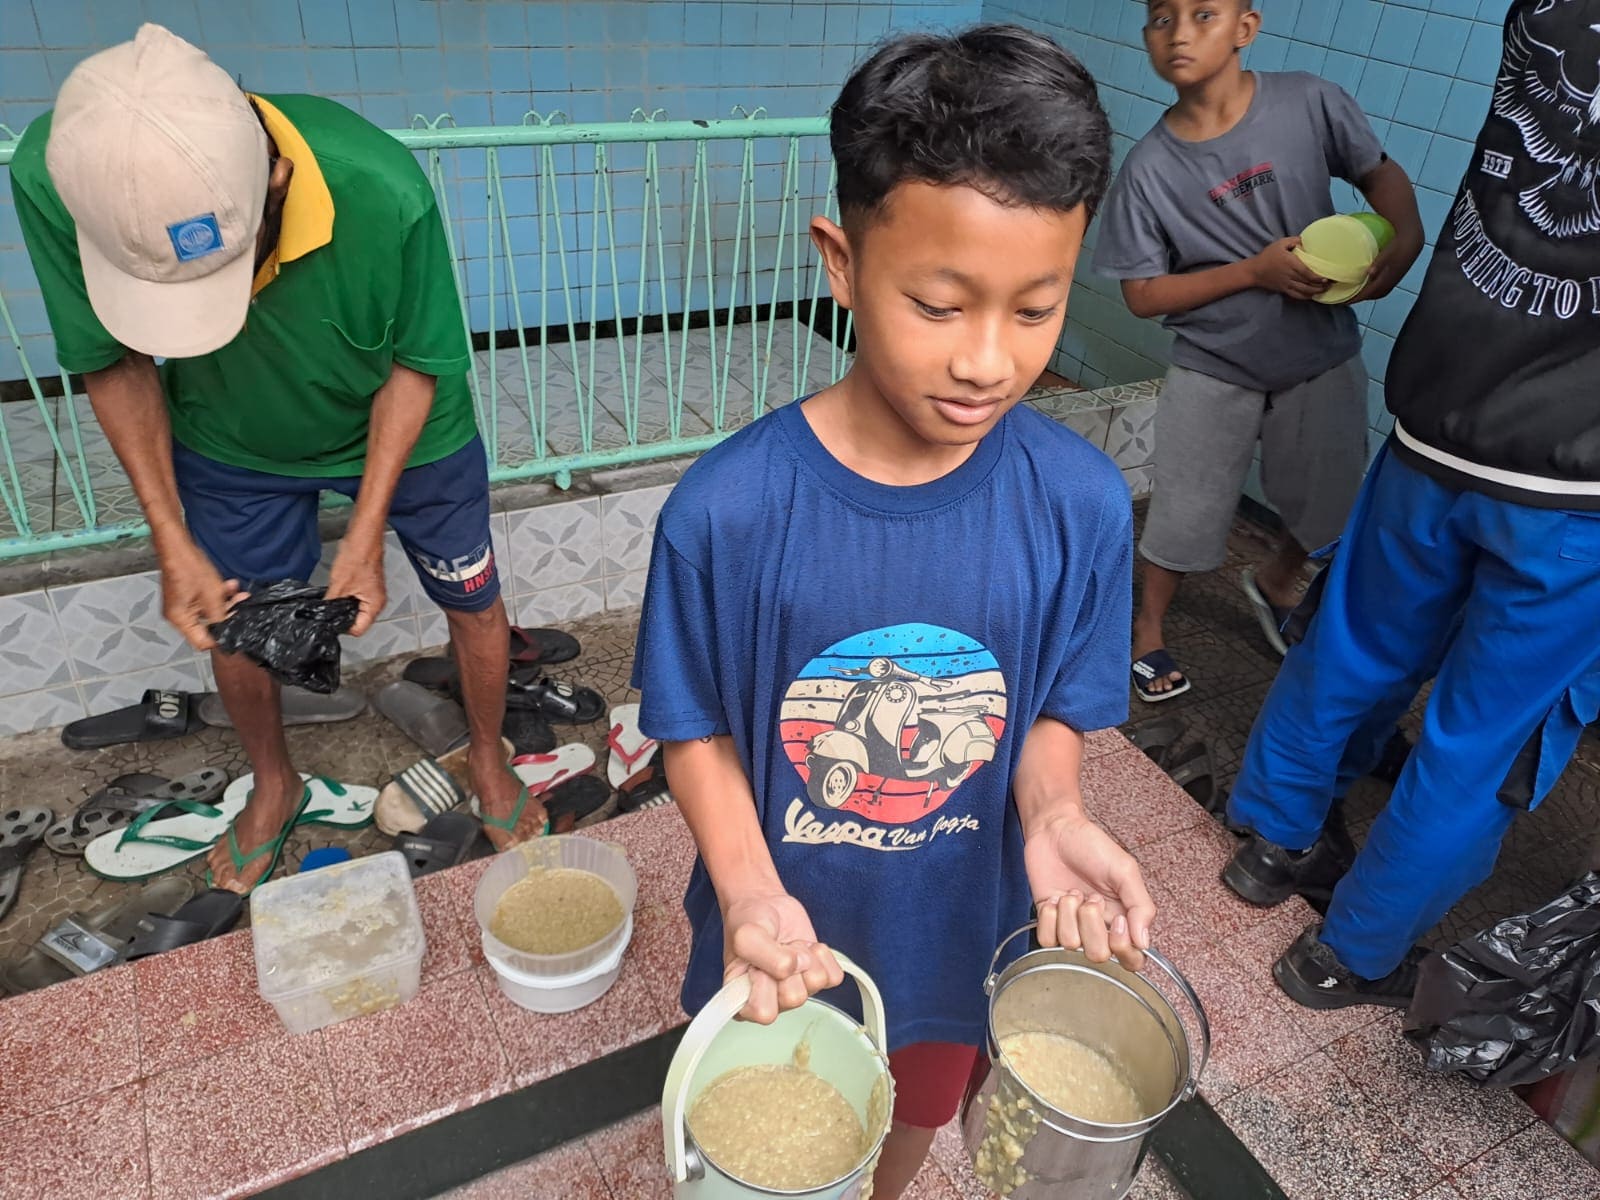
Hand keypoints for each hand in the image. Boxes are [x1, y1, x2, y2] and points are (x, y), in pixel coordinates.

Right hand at [159, 542, 243, 650]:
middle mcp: (178, 615)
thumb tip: (227, 629)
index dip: (220, 638)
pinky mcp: (188, 595)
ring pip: (210, 612)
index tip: (235, 630)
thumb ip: (220, 615)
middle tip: (239, 605)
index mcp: (180, 619)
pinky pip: (206, 601)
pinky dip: (217, 595)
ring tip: (236, 593)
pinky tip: (228, 587)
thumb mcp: (211, 594)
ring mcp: (183, 605)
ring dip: (225, 602)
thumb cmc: (187, 564)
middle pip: (207, 626)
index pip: (201, 642)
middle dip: (226, 614)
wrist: (177, 545)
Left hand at [326, 536, 386, 636]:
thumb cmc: (357, 556)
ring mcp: (373, 593)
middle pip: (357, 619)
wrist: (363, 536)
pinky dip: (346, 595)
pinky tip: (339, 587)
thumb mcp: (339, 585)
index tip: (329, 621)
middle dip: (342, 614)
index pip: (358, 629)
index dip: (342, 627)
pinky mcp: (367, 585)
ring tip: (334, 594)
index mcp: (375, 605)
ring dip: (343, 603)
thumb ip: (331, 604)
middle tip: (329, 607)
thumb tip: (321, 615)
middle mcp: (377, 602)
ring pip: (355, 608)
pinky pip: (355, 597)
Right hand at [722, 890, 843, 1023]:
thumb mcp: (745, 936)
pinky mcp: (819, 978)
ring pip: (816, 983)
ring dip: (805, 956)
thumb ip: (763, 954)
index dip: (765, 984)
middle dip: (788, 965)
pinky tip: (804, 947)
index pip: (764, 1012)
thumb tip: (794, 966)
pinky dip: (822, 955)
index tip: (756, 965)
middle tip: (776, 950)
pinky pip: (834, 976)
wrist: (766, 904)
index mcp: (745, 1001)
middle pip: (794, 998)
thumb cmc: (748, 922)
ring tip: (788, 946)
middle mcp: (773, 1001)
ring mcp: (798, 990)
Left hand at [1024, 810, 1156, 970]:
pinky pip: (1046, 939)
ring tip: (1072, 891)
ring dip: (1069, 913)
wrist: (1055, 829)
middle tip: (1091, 898)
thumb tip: (1144, 942)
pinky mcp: (1048, 920)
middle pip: (1098, 955)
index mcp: (1123, 918)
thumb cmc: (1092, 846)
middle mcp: (1098, 927)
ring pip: (1070, 945)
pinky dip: (1049, 917)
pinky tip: (1054, 899)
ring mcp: (1071, 925)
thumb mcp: (1125, 870)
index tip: (1117, 920)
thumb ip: (1140, 905)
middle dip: (1091, 925)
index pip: (1131, 959)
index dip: (1123, 948)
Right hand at [1249, 237, 1331, 301]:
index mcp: (1290, 263)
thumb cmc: (1267, 255)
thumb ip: (1294, 240)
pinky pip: (1296, 295)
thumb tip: (1306, 241)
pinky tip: (1312, 295)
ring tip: (1324, 290)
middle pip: (1308, 283)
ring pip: (1303, 290)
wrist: (1254, 271)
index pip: (1307, 272)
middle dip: (1320, 285)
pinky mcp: (1283, 289)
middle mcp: (1290, 275)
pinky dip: (1305, 296)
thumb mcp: (1280, 243)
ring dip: (1315, 292)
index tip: (1327, 277)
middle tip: (1331, 284)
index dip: (1318, 277)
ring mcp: (1286, 284)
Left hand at [1352, 233, 1422, 303]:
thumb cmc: (1398, 246)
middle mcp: (1389, 284)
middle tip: (1345, 298)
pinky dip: (1372, 291)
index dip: (1354, 299)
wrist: (1412, 242)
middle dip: (1358, 299)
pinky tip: (1367, 286)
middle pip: (1370, 296)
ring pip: (1376, 294)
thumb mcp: (1387, 254)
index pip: (1367, 294)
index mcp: (1386, 279)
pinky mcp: (1394, 279)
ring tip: (1354, 294)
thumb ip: (1378, 264)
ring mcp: (1392, 282)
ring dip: (1365, 296)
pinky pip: (1381, 290)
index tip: (1343, 301)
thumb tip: (1370, 273)